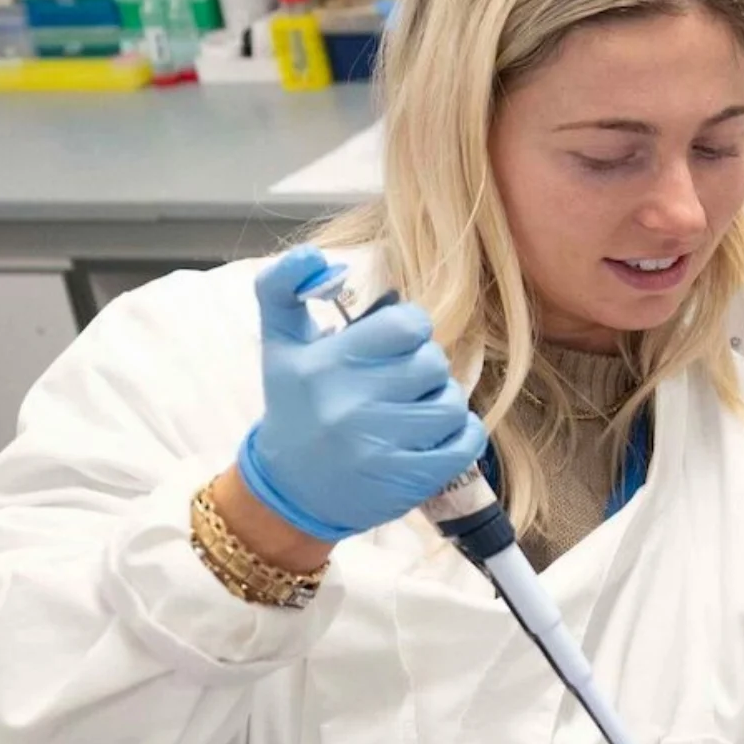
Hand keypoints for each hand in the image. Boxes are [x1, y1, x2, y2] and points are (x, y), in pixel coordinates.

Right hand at [235, 247, 489, 543]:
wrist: (289, 489)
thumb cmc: (294, 407)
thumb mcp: (279, 345)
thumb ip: (282, 289)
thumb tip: (311, 254)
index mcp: (323, 364)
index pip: (407, 325)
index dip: (409, 331)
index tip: (393, 346)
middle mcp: (349, 404)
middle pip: (433, 362)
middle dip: (425, 368)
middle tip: (402, 382)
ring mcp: (378, 445)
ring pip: (451, 402)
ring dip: (441, 403)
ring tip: (414, 410)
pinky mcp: (405, 479)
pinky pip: (464, 443)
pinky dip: (462, 436)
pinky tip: (436, 435)